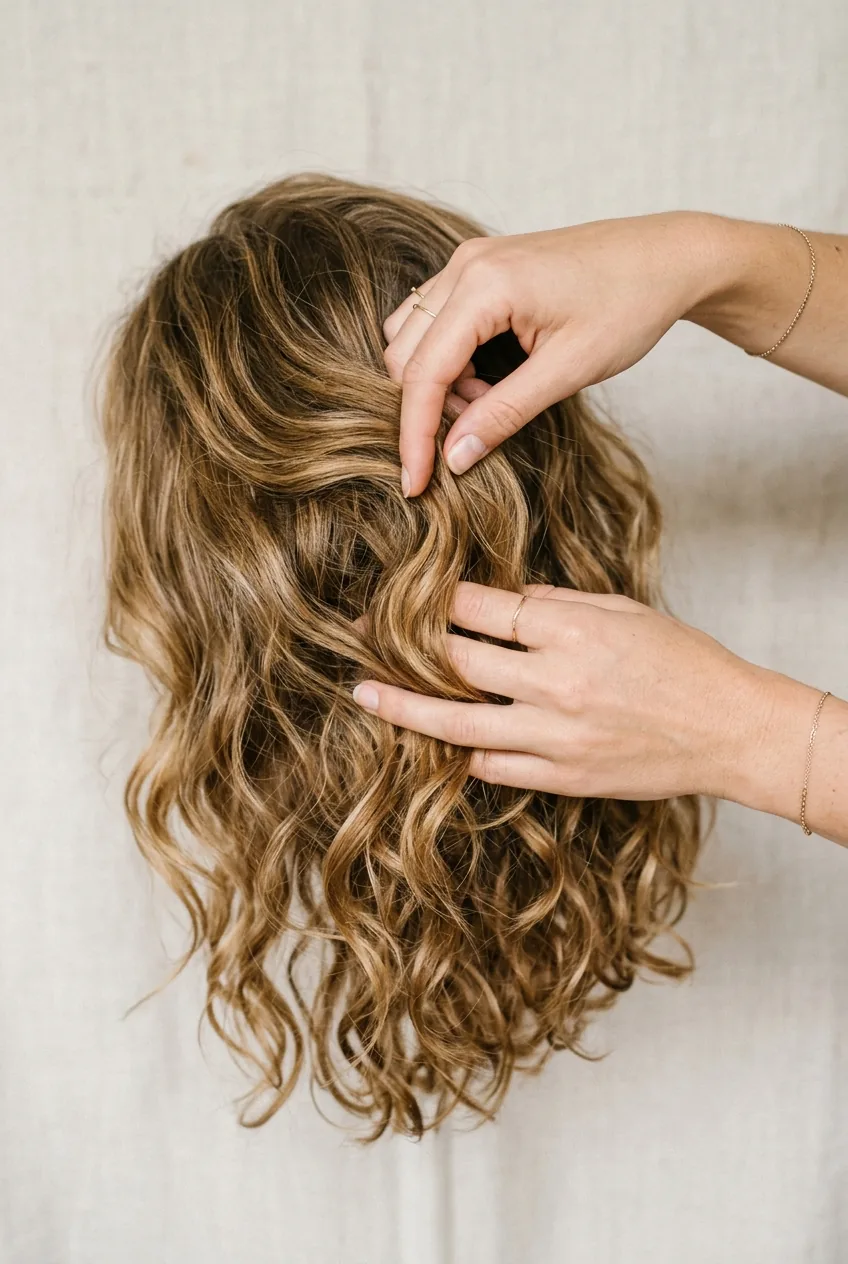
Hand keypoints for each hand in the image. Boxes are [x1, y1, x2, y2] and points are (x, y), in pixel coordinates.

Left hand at [351, 580, 780, 801]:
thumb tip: (501, 601)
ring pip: (458, 723)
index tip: (409, 591)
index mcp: (571, 632)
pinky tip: (439, 741)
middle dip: (404, 643)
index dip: (438, 598)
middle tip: (362, 632)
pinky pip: (493, 767)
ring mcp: (556, 737)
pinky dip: (464, 753)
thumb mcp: (621, 611)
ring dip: (405, 706)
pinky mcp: (562, 777)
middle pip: (457, 661)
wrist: (730, 730)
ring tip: (365, 694)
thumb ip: (556, 605)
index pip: (481, 608)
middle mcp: (555, 684)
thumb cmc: (683, 661)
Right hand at [383, 211, 722, 496]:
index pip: (423, 372)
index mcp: (484, 285)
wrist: (666, 257)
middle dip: (426, 408)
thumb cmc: (629, 306)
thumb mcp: (568, 372)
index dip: (414, 435)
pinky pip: (434, 321)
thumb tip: (454, 458)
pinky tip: (489, 378)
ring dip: (435, 383)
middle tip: (475, 434)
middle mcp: (465, 264)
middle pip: (404, 354)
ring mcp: (469, 261)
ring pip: (411, 336)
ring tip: (488, 403)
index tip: (416, 484)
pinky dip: (448, 360)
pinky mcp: (479, 268)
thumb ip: (504, 414)